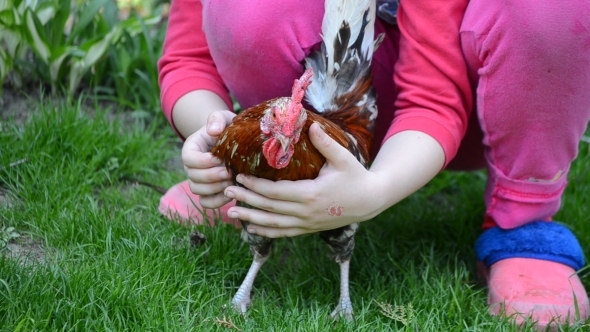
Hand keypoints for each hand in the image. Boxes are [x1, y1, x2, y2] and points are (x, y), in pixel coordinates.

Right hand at [182, 110, 235, 207]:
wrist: (231, 141)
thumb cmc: (227, 128)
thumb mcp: (224, 118)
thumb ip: (217, 119)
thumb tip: (212, 131)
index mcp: (191, 148)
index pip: (188, 158)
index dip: (203, 161)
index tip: (219, 158)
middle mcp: (191, 166)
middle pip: (193, 176)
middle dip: (212, 176)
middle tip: (229, 172)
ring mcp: (198, 180)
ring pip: (198, 190)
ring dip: (215, 188)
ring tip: (232, 180)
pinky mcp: (208, 191)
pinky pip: (206, 202)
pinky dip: (217, 202)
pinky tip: (231, 193)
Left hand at [222, 123, 387, 237]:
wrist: (370, 200)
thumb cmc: (356, 176)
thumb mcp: (343, 158)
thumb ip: (325, 143)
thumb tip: (309, 124)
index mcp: (310, 194)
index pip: (275, 192)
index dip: (255, 187)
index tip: (239, 178)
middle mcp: (305, 212)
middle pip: (269, 209)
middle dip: (246, 201)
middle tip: (226, 192)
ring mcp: (307, 223)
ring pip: (273, 224)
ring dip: (250, 219)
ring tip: (230, 214)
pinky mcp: (309, 229)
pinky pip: (283, 233)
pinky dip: (266, 232)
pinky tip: (251, 228)